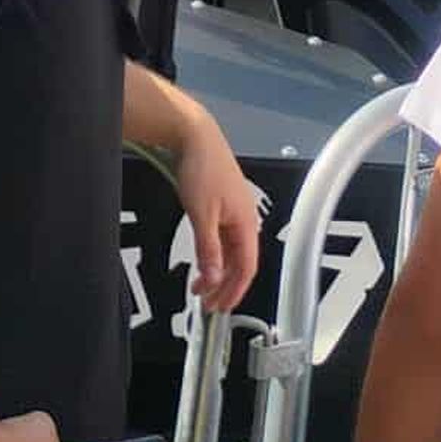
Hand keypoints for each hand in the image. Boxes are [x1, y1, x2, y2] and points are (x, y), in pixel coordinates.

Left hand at [173, 109, 260, 312]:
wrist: (194, 134)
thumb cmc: (202, 165)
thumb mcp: (201, 214)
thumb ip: (208, 249)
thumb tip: (213, 278)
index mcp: (246, 222)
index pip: (246, 268)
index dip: (234, 291)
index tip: (219, 307)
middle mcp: (245, 218)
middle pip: (240, 262)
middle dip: (224, 286)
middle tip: (207, 303)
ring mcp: (234, 210)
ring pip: (231, 251)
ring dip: (218, 271)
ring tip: (201, 286)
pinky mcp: (223, 203)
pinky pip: (223, 238)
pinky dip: (214, 254)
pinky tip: (204, 259)